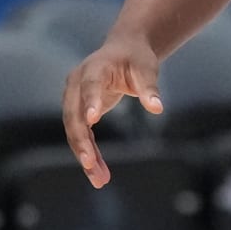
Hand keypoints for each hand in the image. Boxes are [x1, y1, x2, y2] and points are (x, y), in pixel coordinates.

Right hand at [62, 40, 161, 188]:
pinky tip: (99, 173)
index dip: (90, 102)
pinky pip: (81, 135)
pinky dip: (89, 154)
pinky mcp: (78, 111)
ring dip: (84, 155)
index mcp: (94, 68)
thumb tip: (157, 108)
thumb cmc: (136, 58)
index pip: (90, 86)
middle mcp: (77, 83)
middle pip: (74, 115)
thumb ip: (149, 87)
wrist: (124, 50)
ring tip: (98, 179)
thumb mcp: (146, 68)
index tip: (92, 120)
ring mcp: (74, 98)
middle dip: (81, 141)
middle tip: (90, 164)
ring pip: (74, 130)